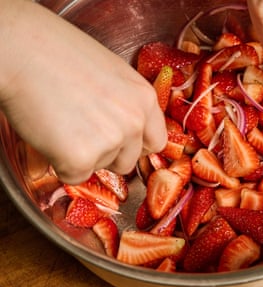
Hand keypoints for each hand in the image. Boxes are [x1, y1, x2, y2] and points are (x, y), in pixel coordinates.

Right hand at [0, 0, 166, 184]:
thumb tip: (126, 130)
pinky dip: (60, 163)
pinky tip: (50, 135)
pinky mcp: (82, 157)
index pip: (156, 141)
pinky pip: (75, 176)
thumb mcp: (112, 73)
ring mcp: (111, 140)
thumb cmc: (59, 53)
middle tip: (81, 130)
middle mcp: (135, 121)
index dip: (135, 146)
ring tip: (63, 124)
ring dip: (84, 157)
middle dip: (107, 154)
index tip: (119, 144)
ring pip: (102, 168)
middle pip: (129, 161)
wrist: (22, 50)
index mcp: (145, 98)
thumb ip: (126, 103)